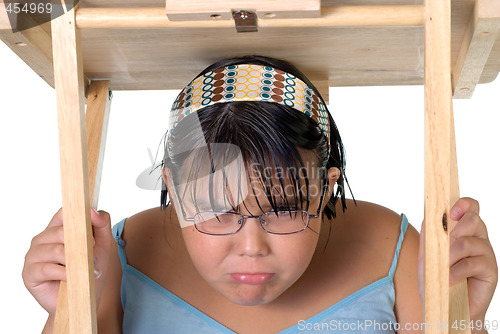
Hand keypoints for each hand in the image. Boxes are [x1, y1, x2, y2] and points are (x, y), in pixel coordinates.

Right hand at [22, 207, 112, 315]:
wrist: (84, 300)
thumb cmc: (90, 270)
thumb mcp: (102, 245)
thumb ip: (101, 224)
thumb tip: (92, 211)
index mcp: (56, 229)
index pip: (63, 213)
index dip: (79, 218)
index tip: (93, 229)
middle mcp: (42, 240)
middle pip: (60, 231)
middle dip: (81, 243)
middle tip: (94, 255)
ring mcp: (33, 256)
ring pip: (55, 250)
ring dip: (75, 260)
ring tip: (89, 269)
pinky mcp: (29, 273)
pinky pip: (47, 268)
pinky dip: (64, 273)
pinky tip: (73, 277)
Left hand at [418, 198, 497, 322]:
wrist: (446, 307)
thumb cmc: (437, 280)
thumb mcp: (427, 256)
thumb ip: (429, 237)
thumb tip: (428, 219)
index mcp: (464, 230)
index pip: (471, 207)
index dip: (463, 203)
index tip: (451, 210)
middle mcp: (478, 238)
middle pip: (473, 219)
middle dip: (454, 229)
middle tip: (442, 245)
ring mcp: (486, 253)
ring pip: (467, 242)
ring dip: (449, 255)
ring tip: (441, 268)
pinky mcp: (491, 270)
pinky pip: (471, 263)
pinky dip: (454, 271)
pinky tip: (448, 280)